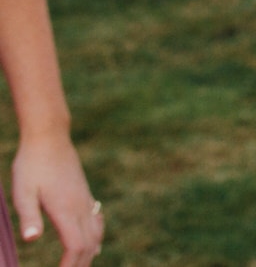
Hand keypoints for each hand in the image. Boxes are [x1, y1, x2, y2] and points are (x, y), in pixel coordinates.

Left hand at [13, 132, 100, 265]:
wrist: (49, 137)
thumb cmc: (31, 165)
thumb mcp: (22, 192)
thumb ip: (28, 216)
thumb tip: (30, 239)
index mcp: (66, 210)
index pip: (75, 247)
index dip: (70, 266)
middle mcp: (80, 207)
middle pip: (88, 245)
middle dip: (80, 265)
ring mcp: (85, 200)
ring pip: (96, 234)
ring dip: (89, 254)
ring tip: (80, 266)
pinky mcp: (84, 194)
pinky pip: (97, 222)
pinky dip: (95, 239)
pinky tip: (93, 244)